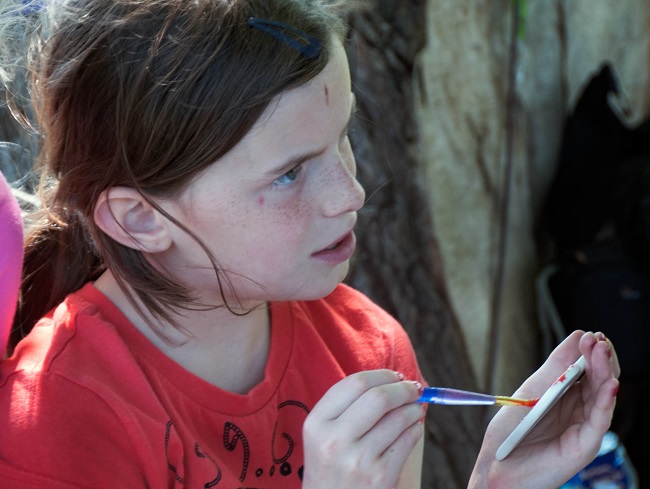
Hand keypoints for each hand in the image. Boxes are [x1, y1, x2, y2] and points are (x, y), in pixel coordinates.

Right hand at [302, 370, 423, 488]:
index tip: (395, 376)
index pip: (354, 383)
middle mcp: (334, 440)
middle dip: (403, 388)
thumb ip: (346, 408)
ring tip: (415, 408)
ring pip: (398, 418)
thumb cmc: (330, 469)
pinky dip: (415, 429)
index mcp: (316, 423)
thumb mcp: (321, 437)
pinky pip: (407, 441)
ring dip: (414, 408)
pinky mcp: (380, 477)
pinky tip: (413, 429)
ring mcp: (358, 459)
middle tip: (414, 388)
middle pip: (378, 397)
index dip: (381, 375)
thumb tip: (390, 381)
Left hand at [469, 330, 619, 488]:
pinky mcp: (583, 445)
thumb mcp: (532, 390)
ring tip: (602, 351)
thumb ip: (555, 367)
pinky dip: (606, 401)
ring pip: (603, 396)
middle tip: (598, 340)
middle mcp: (580, 410)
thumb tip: (578, 336)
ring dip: (605, 372)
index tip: (589, 335)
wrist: (496, 465)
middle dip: (601, 357)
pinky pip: (599, 421)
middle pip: (600, 380)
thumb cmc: (511, 431)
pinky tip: (610, 384)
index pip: (588, 369)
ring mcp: (584, 427)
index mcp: (567, 396)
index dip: (591, 352)